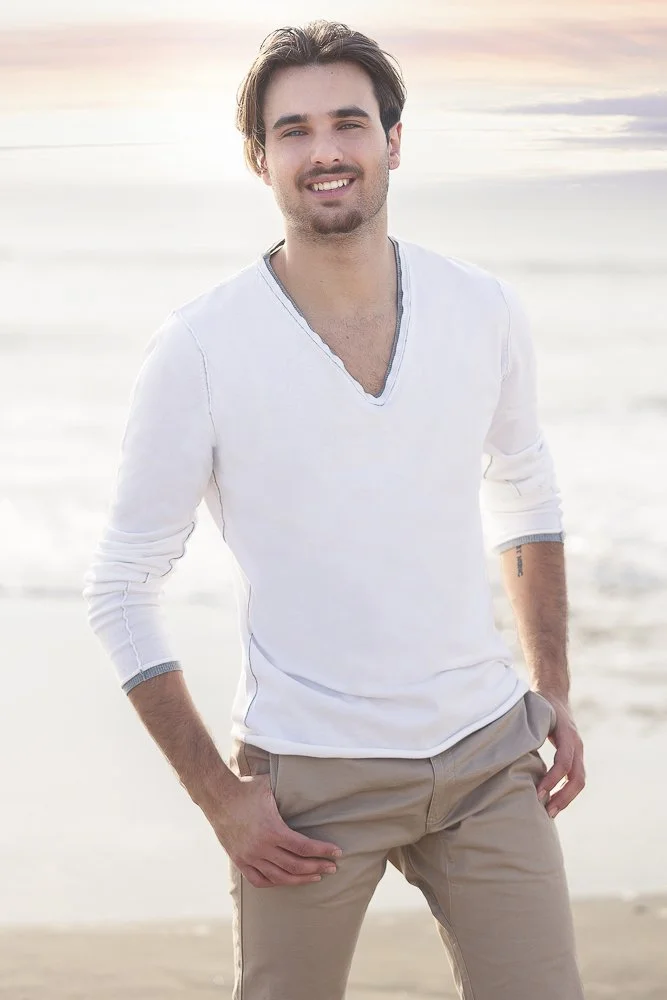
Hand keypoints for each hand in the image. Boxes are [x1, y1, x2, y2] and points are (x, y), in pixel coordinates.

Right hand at [213, 771, 342, 888]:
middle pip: (295, 865)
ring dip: (299, 879)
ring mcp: (249, 856)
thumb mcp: (271, 787)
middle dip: (317, 867)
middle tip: (332, 868)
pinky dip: (274, 882)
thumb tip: (310, 784)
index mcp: (272, 830)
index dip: (322, 851)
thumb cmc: (246, 788)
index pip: (304, 847)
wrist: (217, 795)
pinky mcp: (239, 860)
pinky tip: (286, 880)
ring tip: (315, 877)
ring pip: (279, 877)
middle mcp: (261, 848)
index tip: (337, 853)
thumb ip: (289, 791)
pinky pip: (259, 880)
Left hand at [535, 692, 585, 818]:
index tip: (539, 793)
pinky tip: (552, 802)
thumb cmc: (539, 704)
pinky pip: (575, 778)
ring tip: (550, 813)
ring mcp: (578, 751)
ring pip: (579, 781)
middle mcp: (576, 744)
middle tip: (547, 811)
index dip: (553, 779)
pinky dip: (565, 791)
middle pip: (577, 777)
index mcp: (567, 733)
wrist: (555, 693)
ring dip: (566, 798)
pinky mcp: (575, 756)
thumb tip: (506, 746)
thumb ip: (525, 727)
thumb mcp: (534, 712)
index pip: (564, 762)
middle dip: (563, 796)